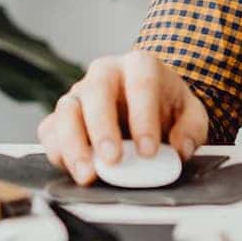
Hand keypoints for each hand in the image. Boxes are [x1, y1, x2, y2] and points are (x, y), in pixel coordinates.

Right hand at [36, 51, 209, 185]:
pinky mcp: (62, 116)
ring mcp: (80, 93)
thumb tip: (179, 149)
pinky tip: (72, 169)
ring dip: (74, 144)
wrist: (147, 104)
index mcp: (139, 66)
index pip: (140, 84)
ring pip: (67, 111)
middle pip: (96, 91)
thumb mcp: (190, 113)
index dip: (143, 117)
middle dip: (102, 128)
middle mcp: (105, 73)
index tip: (149, 151)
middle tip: (112, 160)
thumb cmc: (166, 106)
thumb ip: (191, 129)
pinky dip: (57, 151)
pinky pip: (50, 130)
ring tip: (88, 174)